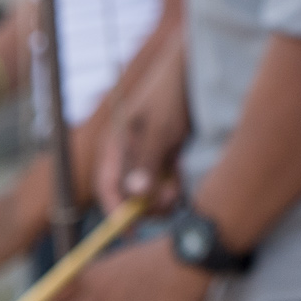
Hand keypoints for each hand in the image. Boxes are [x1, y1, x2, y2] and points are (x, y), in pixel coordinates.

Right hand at [90, 57, 189, 212]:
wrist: (194, 70)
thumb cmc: (171, 94)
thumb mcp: (159, 129)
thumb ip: (146, 162)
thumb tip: (133, 195)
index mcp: (114, 145)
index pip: (106, 186)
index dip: (115, 211)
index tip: (129, 231)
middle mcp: (126, 153)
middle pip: (128, 195)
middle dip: (146, 204)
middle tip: (169, 200)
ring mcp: (145, 154)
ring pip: (149, 191)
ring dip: (162, 197)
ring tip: (177, 187)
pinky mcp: (163, 154)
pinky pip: (163, 182)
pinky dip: (171, 186)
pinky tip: (179, 179)